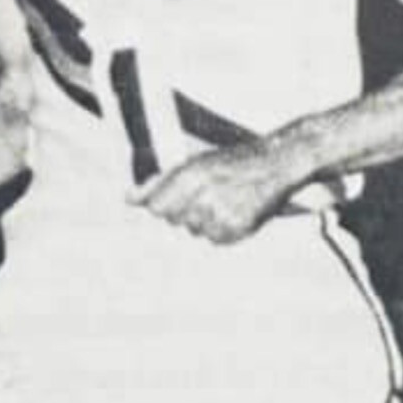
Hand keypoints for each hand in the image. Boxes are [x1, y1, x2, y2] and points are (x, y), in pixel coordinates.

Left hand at [128, 141, 288, 244]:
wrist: (274, 165)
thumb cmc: (231, 162)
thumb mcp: (194, 163)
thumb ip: (159, 182)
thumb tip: (128, 199)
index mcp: (190, 176)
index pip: (155, 207)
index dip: (161, 205)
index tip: (172, 200)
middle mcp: (203, 196)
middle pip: (174, 220)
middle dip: (184, 211)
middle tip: (206, 195)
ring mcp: (220, 215)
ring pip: (195, 231)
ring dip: (204, 221)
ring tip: (223, 202)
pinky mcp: (235, 230)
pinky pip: (215, 240)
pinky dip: (221, 230)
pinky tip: (233, 212)